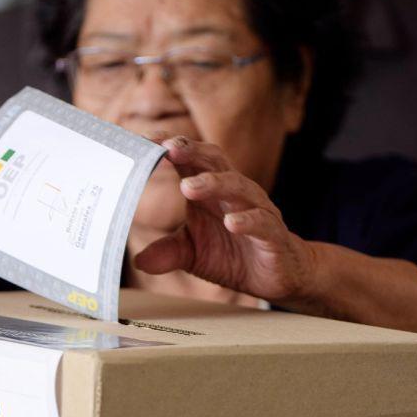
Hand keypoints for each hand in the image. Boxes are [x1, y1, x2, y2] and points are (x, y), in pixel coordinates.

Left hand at [133, 136, 316, 302]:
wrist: (278, 276)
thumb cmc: (233, 255)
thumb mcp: (192, 254)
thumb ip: (168, 252)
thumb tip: (138, 261)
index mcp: (211, 192)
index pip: (190, 161)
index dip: (171, 149)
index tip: (145, 140)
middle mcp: (234, 194)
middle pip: (215, 163)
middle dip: (192, 152)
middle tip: (168, 148)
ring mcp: (257, 211)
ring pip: (238, 187)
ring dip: (213, 184)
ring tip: (188, 187)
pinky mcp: (274, 234)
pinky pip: (262, 222)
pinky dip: (247, 221)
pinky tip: (231, 223)